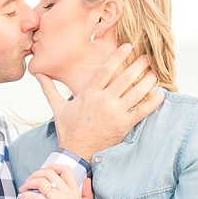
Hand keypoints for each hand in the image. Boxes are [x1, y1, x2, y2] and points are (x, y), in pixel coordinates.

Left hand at [18, 165, 91, 198]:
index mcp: (75, 193)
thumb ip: (87, 193)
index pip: (65, 170)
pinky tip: (21, 197)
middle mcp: (68, 194)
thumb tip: (87, 179)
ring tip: (24, 188)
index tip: (43, 171)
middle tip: (29, 180)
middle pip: (50, 173)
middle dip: (36, 173)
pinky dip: (26, 194)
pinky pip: (35, 196)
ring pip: (41, 182)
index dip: (52, 166)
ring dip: (29, 182)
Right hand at [36, 44, 163, 159]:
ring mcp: (115, 113)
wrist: (76, 152)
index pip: (107, 69)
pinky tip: (160, 94)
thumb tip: (37, 74)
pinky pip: (142, 111)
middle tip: (147, 58)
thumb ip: (49, 88)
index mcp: (89, 93)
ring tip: (154, 73)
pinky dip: (153, 102)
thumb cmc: (68, 129)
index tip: (129, 46)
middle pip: (125, 78)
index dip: (119, 56)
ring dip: (148, 81)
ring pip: (136, 92)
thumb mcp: (57, 107)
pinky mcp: (124, 125)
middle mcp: (104, 101)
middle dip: (138, 66)